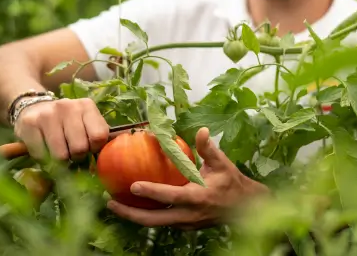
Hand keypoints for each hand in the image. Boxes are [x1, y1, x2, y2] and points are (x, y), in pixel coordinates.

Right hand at [14, 97, 109, 161]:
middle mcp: (67, 106)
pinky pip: (41, 155)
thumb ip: (96, 135)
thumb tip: (107, 159)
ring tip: (60, 152)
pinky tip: (45, 150)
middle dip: (77, 157)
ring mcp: (47, 114)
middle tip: (72, 153)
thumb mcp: (85, 121)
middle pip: (80, 148)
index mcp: (86, 105)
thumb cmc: (66, 121)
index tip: (89, 149)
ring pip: (60, 155)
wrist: (34, 108)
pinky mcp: (30, 123)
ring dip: (61, 161)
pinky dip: (44, 160)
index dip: (94, 149)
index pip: (99, 136)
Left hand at [106, 127, 269, 229]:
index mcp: (197, 198)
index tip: (132, 185)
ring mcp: (186, 224)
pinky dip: (147, 215)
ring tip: (115, 205)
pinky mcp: (184, 226)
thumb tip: (201, 130)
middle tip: (110, 203)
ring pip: (155, 223)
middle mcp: (189, 215)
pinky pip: (161, 222)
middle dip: (130, 213)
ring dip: (134, 216)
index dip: (151, 191)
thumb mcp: (223, 164)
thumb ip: (209, 148)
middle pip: (153, 220)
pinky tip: (134, 205)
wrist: (246, 209)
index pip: (169, 196)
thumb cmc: (233, 184)